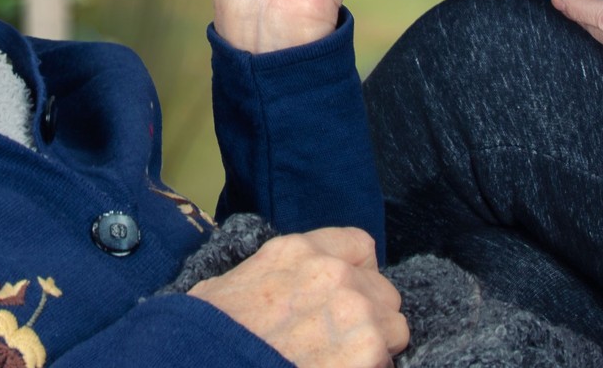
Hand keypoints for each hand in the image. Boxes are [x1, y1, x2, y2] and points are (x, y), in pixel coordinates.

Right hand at [188, 228, 408, 367]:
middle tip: (341, 342)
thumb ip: (264, 278)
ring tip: (343, 363)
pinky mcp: (368, 352)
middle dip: (368, 315)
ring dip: (375, 347)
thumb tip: (263, 292)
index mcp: (298, 251)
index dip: (358, 274)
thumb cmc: (209, 335)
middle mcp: (334, 273)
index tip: (348, 296)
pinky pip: (389, 362)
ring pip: (394, 327)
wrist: (207, 363)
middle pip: (382, 289)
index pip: (359, 246)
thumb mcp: (225, 288)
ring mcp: (355, 312)